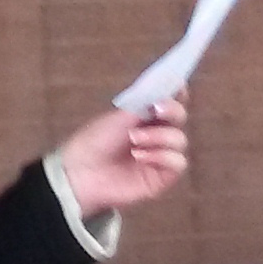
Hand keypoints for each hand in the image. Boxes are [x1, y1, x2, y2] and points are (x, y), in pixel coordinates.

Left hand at [56, 95, 188, 213]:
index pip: (172, 101)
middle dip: (172, 110)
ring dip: (159, 136)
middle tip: (156, 109)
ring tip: (134, 139)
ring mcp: (161, 155)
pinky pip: (178, 163)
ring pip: (180, 140)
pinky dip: (162, 156)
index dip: (178, 92)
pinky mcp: (162, 176)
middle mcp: (158, 133)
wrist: (82, 171)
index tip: (177, 86)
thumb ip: (145, 103)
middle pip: (181, 117)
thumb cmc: (95, 141)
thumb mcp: (119, 116)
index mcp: (148, 115)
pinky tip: (140, 156)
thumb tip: (167, 88)